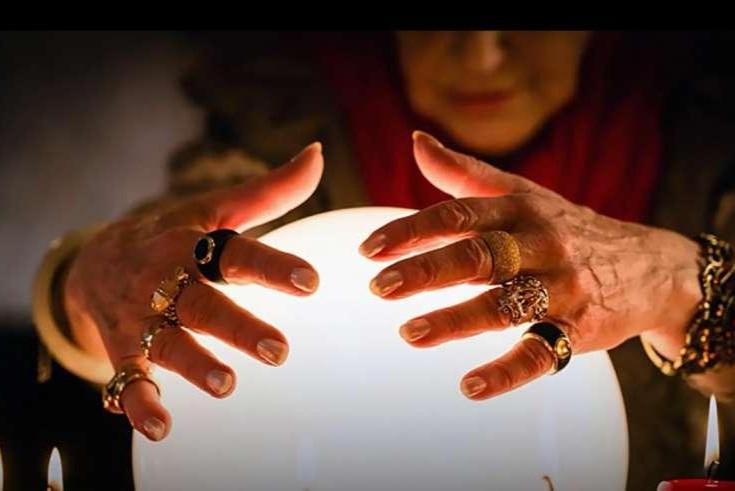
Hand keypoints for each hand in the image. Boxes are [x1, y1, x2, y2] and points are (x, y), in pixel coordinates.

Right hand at [63, 143, 323, 439]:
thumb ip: (271, 190)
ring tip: (226, 384)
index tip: (311, 281)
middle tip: (279, 350)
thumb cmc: (172, 234)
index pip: (235, 254)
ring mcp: (142, 319)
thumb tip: (317, 153)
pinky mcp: (125, 351)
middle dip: (238, 327)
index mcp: (190, 244)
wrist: (95, 261)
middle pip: (202, 304)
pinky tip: (161, 425)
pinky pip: (128, 380)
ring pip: (168, 343)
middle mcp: (164, 281)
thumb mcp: (215, 209)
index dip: (272, 266)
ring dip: (194, 365)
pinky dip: (139, 404)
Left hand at [360, 131, 701, 399]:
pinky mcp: (579, 329)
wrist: (648, 265)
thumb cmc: (565, 227)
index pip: (458, 214)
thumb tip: (416, 140)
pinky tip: (470, 387)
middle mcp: (539, 245)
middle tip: (378, 287)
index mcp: (518, 210)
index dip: (412, 230)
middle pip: (478, 256)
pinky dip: (507, 372)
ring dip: (456, 320)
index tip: (369, 249)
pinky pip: (541, 353)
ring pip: (505, 305)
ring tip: (410, 334)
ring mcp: (560, 289)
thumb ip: (464, 173)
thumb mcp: (521, 194)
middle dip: (426, 270)